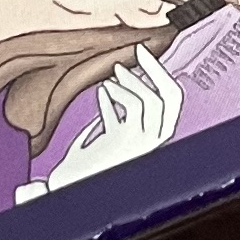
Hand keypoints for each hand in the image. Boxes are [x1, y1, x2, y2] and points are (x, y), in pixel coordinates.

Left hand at [14, 45, 180, 199]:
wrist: (67, 189)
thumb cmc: (83, 167)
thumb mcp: (103, 136)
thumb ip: (112, 116)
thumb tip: (110, 88)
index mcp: (152, 141)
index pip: (172, 102)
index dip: (161, 76)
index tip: (144, 56)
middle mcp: (152, 143)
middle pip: (168, 97)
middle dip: (154, 70)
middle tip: (138, 50)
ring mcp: (140, 143)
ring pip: (149, 100)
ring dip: (130, 81)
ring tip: (112, 75)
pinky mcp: (124, 142)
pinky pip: (128, 108)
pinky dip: (116, 94)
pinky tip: (102, 91)